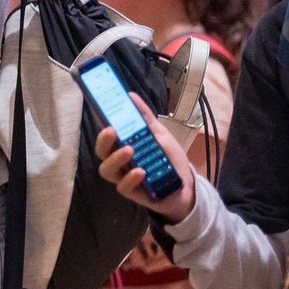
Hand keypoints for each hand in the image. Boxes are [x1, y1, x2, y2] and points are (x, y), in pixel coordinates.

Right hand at [93, 92, 196, 224]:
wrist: (186, 184)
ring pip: (107, 170)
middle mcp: (119, 162)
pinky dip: (130, 178)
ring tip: (129, 150)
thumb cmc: (168, 158)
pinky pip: (123, 187)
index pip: (106, 137)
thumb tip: (130, 95)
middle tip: (112, 131)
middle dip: (104, 141)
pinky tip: (140, 171)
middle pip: (102, 153)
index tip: (107, 119)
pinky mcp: (133, 193)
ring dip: (116, 159)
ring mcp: (124, 178)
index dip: (102, 129)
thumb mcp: (159, 134)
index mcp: (122, 147)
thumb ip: (144, 117)